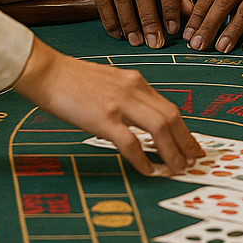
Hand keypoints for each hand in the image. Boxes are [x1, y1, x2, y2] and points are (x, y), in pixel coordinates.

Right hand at [11, 37, 203, 176]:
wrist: (48, 72)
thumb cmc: (73, 79)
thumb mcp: (109, 82)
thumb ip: (128, 97)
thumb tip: (143, 120)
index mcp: (135, 81)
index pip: (169, 108)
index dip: (185, 129)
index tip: (193, 145)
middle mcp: (133, 89)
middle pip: (171, 117)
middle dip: (187, 142)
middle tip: (195, 160)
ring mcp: (119, 103)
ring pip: (159, 128)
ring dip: (172, 152)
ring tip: (179, 169)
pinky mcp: (103, 118)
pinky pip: (131, 142)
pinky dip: (143, 158)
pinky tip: (148, 170)